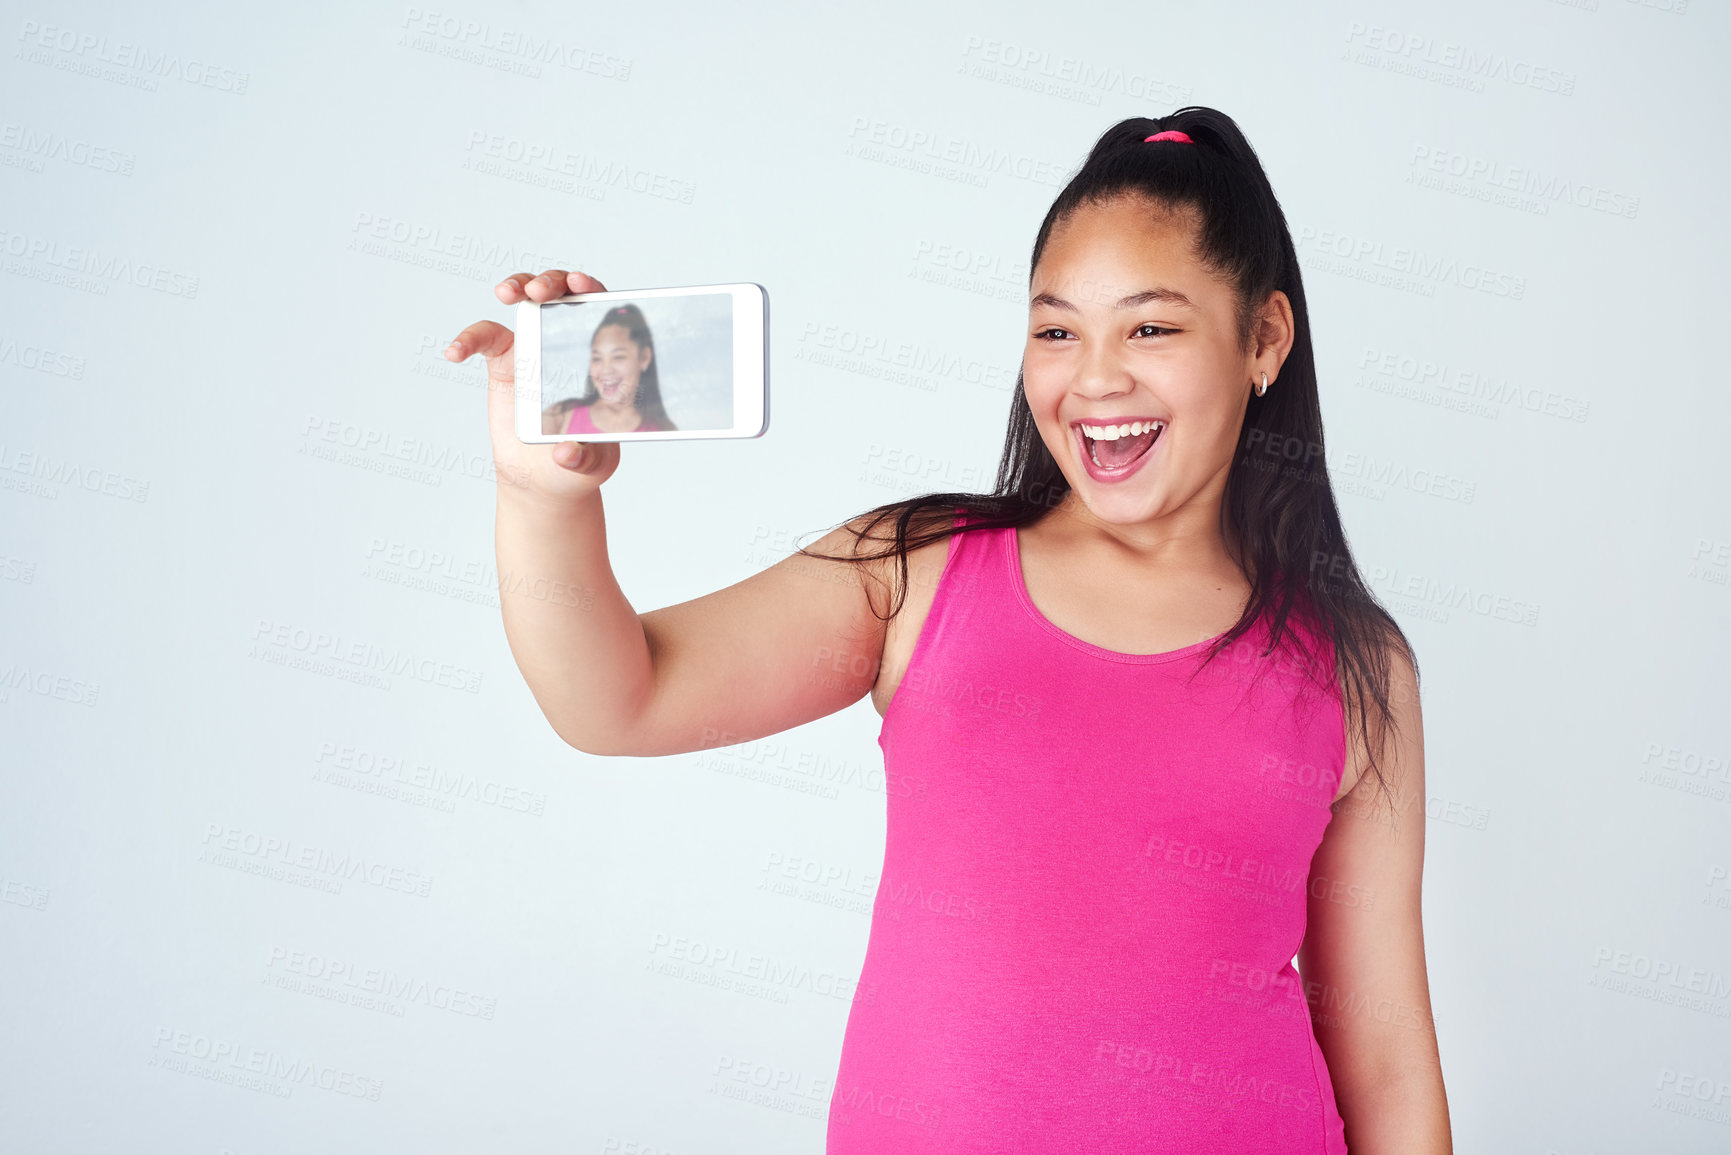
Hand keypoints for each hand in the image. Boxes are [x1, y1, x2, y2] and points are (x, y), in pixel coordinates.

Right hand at [444, 268, 621, 503]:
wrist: (543, 476)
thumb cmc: (578, 464)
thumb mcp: (590, 466)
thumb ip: (583, 459)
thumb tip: (566, 452)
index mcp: (595, 358)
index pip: (598, 312)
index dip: (589, 289)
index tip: (578, 285)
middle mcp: (567, 345)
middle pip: (561, 294)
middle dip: (550, 281)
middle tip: (539, 291)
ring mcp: (534, 348)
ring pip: (525, 300)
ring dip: (517, 285)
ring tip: (507, 292)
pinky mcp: (503, 363)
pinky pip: (484, 338)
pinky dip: (467, 339)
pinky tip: (455, 352)